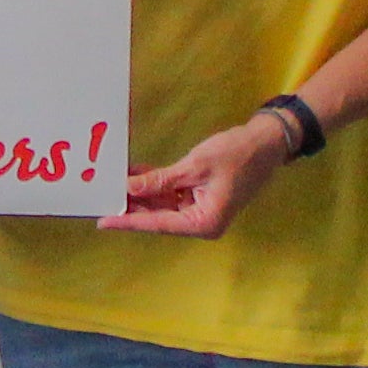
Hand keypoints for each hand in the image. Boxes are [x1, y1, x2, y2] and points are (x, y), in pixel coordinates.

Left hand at [100, 114, 294, 239]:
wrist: (265, 142)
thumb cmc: (236, 155)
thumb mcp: (194, 167)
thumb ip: (160, 180)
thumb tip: (129, 188)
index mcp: (204, 223)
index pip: (157, 224)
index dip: (128, 221)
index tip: (103, 221)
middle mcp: (200, 222)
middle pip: (157, 216)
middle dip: (130, 206)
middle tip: (101, 198)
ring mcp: (200, 209)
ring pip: (161, 204)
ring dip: (140, 193)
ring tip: (112, 183)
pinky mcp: (199, 196)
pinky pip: (170, 193)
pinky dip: (154, 184)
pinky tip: (133, 173)